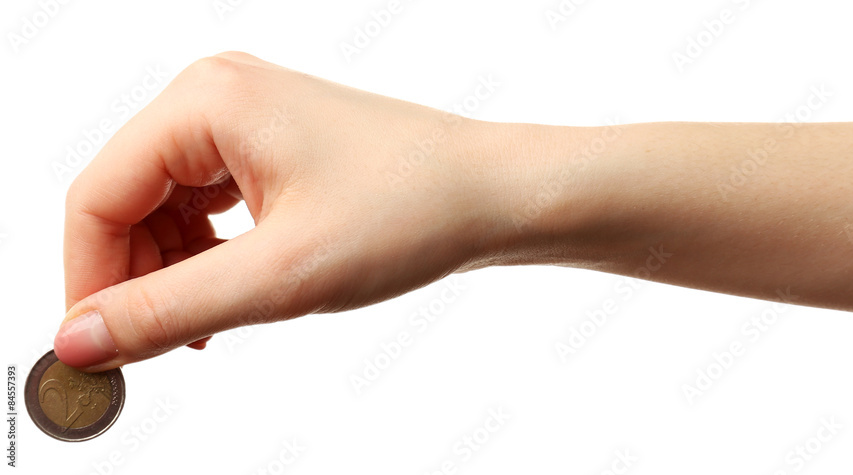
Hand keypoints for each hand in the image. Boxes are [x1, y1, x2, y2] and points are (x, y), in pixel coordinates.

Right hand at [57, 52, 508, 370]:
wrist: (494, 195)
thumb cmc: (409, 214)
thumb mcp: (280, 276)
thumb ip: (169, 309)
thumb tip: (77, 342)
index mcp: (207, 101)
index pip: (98, 196)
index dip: (87, 282)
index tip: (96, 354)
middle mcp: (218, 95)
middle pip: (126, 199)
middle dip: (133, 279)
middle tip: (156, 351)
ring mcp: (247, 117)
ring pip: (165, 207)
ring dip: (172, 273)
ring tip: (205, 329)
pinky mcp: (273, 144)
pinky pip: (208, 204)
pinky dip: (208, 255)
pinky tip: (230, 294)